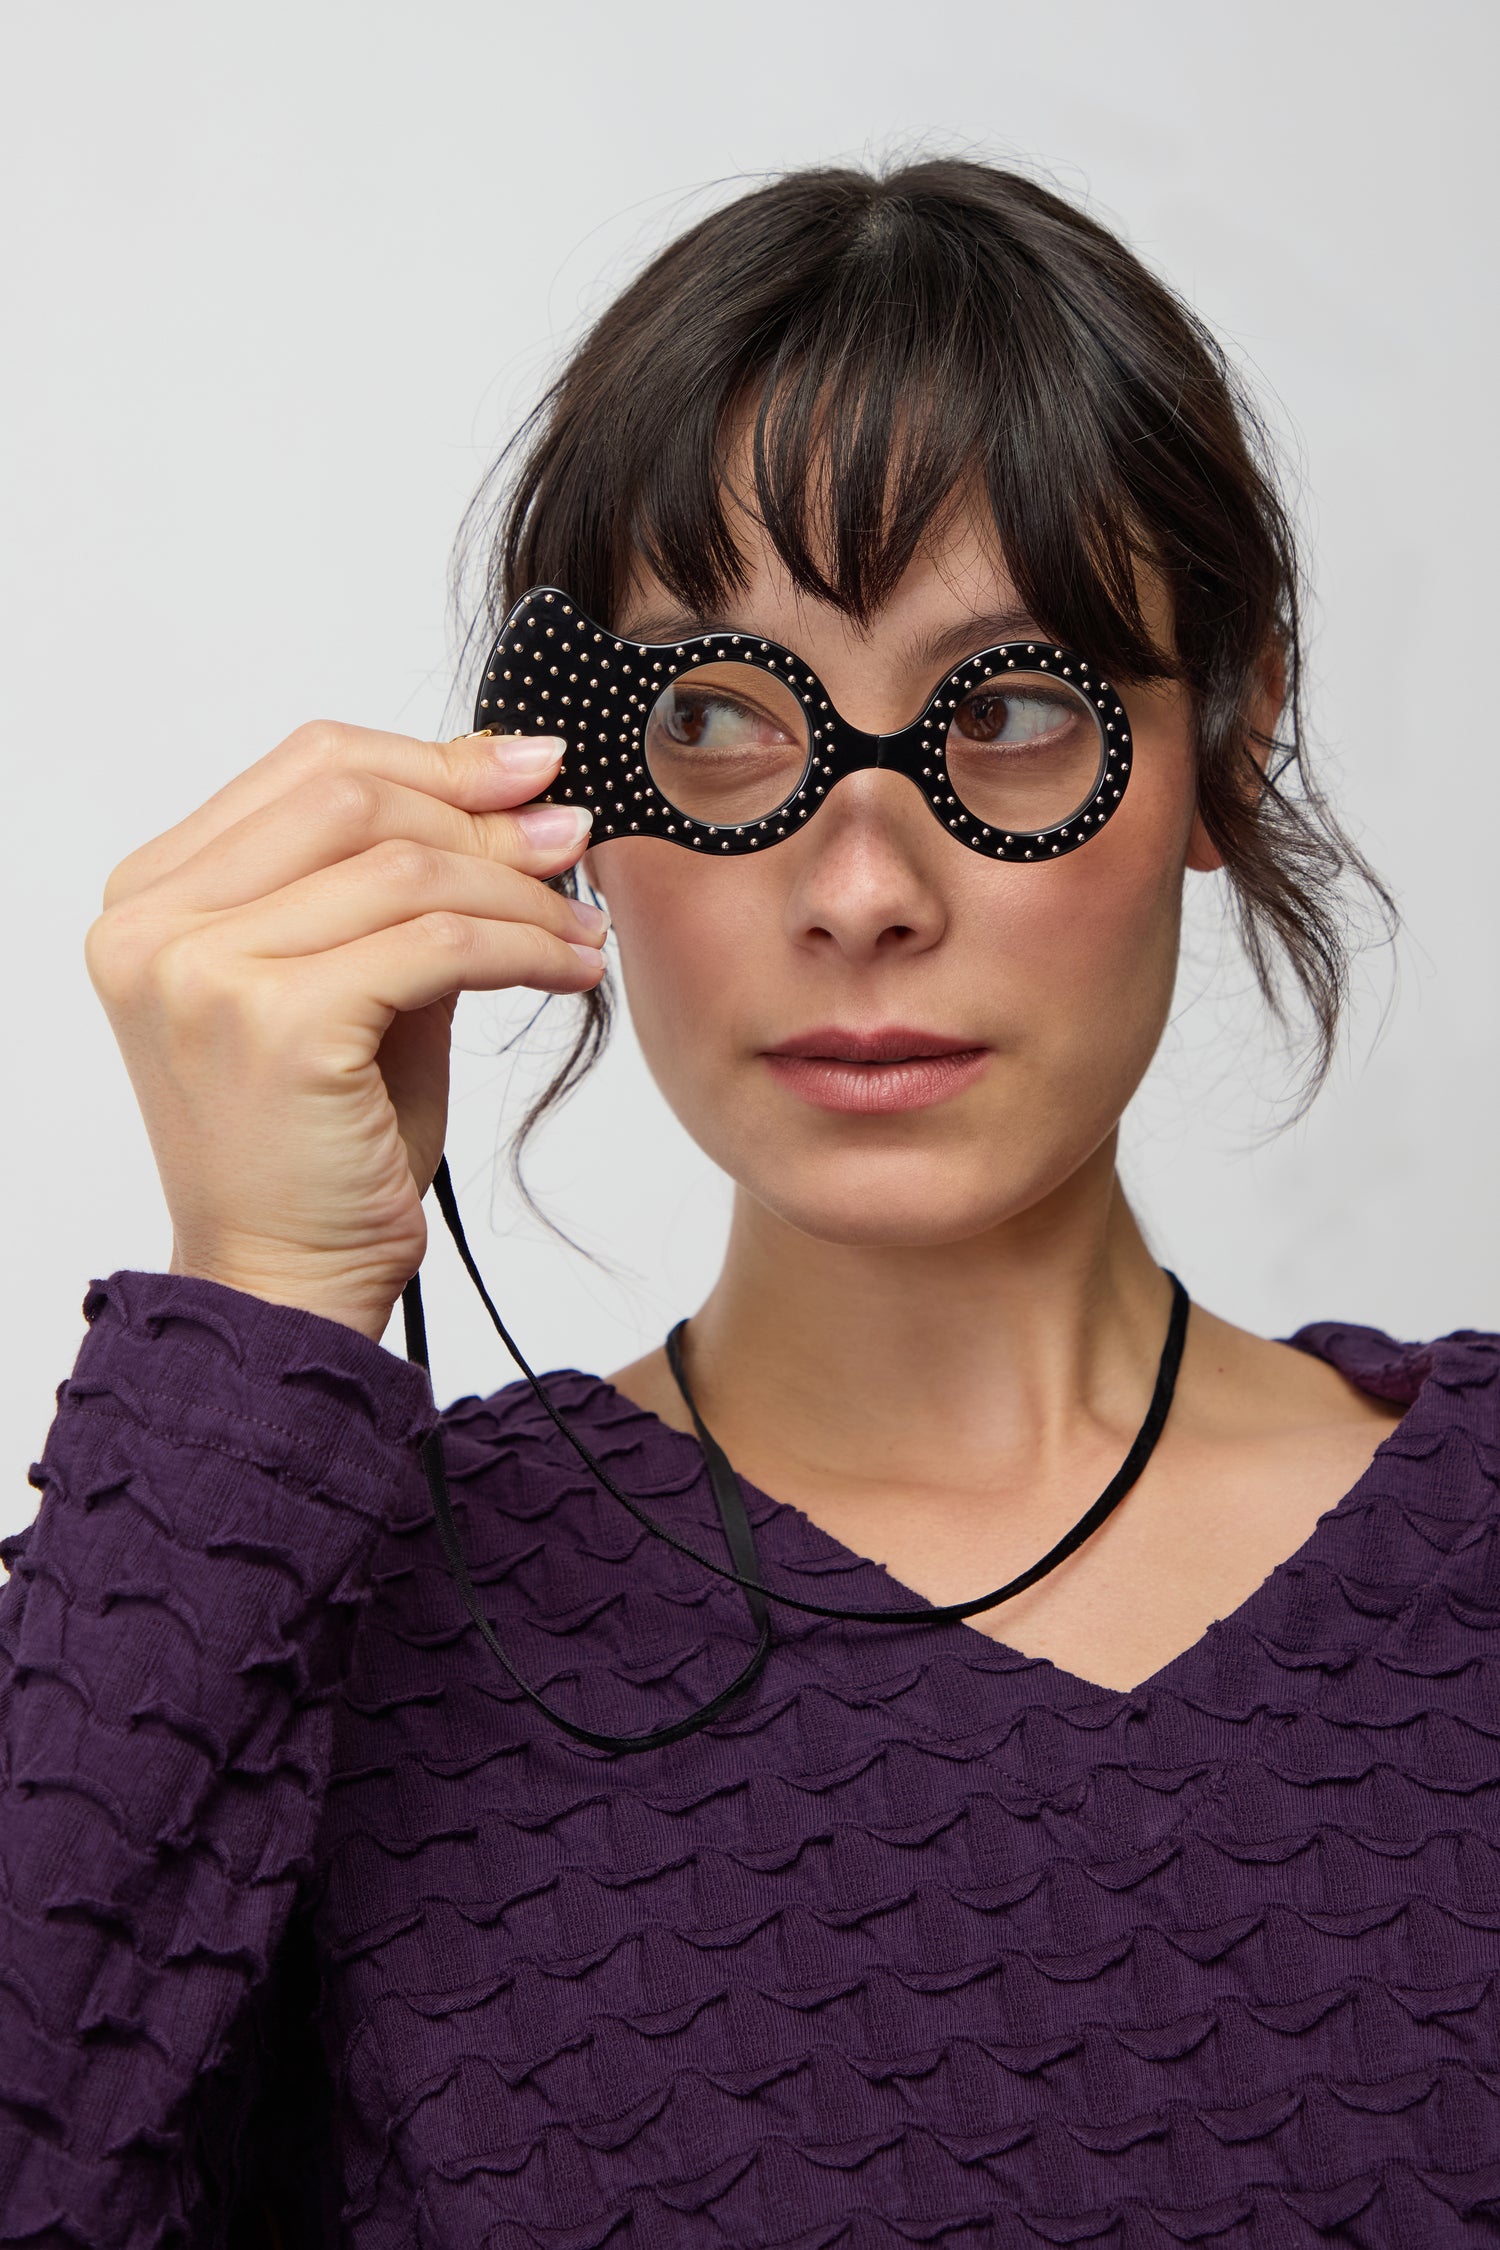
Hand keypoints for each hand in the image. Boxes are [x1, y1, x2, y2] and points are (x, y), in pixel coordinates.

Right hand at [85, 721, 604, 1340]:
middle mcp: (155, 923)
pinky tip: (570, 969)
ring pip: (406, 868)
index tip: (529, 772)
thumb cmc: (319, 1153)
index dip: (431, 759)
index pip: (305, 768)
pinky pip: (439, 945)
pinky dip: (524, 947)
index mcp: (152, 897)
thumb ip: (402, 893)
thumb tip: (515, 796)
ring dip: (520, 890)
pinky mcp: (277, 1021)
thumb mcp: (356, 989)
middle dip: (481, 814)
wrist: (284, 1286)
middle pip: (351, 797)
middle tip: (570, 841)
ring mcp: (204, 970)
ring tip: (582, 926)